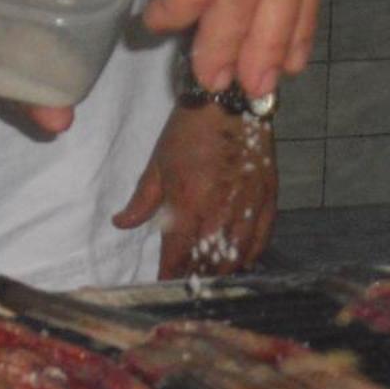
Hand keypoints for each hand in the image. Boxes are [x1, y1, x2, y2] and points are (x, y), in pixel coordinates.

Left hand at [112, 104, 276, 278]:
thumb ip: (142, 201)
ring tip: (211, 277)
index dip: (170, 273)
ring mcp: (249, 208)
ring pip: (236, 257)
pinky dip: (249, 256)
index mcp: (189, 203)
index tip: (164, 284)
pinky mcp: (268, 201)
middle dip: (196, 277)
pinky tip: (240, 262)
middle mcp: (220, 212)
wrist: (230, 105)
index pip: (178, 253)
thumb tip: (121, 224)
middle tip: (188, 284)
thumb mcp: (158, 164)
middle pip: (208, 262)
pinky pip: (261, 240)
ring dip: (222, 271)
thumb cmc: (189, 132)